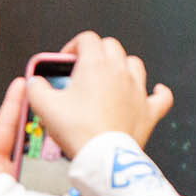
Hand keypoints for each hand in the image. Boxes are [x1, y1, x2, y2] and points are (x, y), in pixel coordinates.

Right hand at [25, 31, 172, 158]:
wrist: (103, 156)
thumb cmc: (78, 130)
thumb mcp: (44, 106)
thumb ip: (35, 88)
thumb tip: (34, 83)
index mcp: (95, 65)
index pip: (87, 39)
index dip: (74, 45)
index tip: (67, 59)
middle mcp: (119, 72)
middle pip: (111, 46)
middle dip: (97, 52)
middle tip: (85, 67)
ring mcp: (137, 90)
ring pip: (134, 64)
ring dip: (123, 66)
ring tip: (111, 77)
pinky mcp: (149, 110)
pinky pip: (161, 96)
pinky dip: (158, 92)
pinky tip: (156, 91)